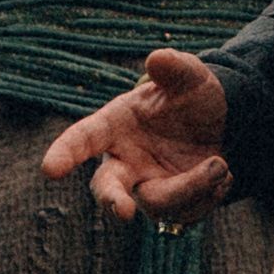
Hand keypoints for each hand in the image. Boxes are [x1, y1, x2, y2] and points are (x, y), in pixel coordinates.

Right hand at [44, 48, 237, 221]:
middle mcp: (125, 161)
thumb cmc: (193, 95)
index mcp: (115, 125)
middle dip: (111, 200)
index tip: (49, 170)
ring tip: (220, 163)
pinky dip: (209, 196)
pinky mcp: (172, 206)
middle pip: (106, 187)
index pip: (83, 138)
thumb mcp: (191, 76)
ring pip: (157, 204)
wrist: (224, 122)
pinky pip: (185, 215)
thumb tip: (158, 58)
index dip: (65, 153)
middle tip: (122, 211)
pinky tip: (222, 174)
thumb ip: (175, 68)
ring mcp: (148, 186)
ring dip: (190, 189)